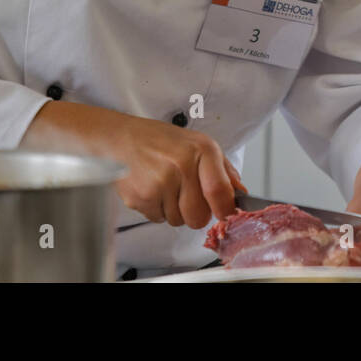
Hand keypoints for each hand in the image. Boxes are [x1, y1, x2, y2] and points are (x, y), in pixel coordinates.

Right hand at [21, 101, 246, 229]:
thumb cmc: (160, 141)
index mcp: (200, 150)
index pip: (221, 192)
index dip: (225, 210)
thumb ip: (223, 169)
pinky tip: (151, 188)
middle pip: (199, 217)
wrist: (119, 139)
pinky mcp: (141, 197)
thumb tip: (240, 194)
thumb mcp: (197, 143)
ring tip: (164, 185)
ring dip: (174, 210)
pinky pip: (159, 219)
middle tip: (185, 194)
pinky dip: (157, 209)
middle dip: (195, 212)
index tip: (224, 213)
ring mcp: (159, 183)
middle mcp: (181, 165)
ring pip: (178, 221)